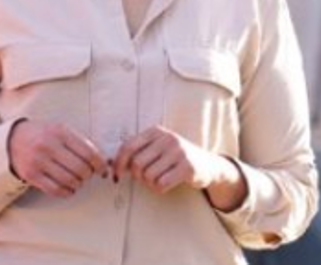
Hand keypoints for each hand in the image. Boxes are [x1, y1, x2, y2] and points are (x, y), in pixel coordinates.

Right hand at [7, 119, 107, 197]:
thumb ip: (81, 142)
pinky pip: (54, 189)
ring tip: (79, 181)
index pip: (88, 152)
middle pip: (80, 168)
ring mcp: (38, 161)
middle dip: (89, 175)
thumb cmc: (43, 135)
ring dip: (78, 184)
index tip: (103, 170)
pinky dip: (66, 192)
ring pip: (69, 180)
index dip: (100, 164)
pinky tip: (69, 189)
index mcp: (61, 132)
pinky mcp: (31, 175)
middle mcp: (49, 146)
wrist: (13, 139)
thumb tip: (104, 160)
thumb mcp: (61, 130)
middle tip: (89, 175)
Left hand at [113, 125, 236, 197]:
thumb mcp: (158, 148)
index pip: (128, 146)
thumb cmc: (176, 158)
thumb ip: (138, 152)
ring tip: (160, 179)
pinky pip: (161, 184)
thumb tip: (112, 165)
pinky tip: (168, 183)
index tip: (117, 175)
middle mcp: (168, 138)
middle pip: (137, 164)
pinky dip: (160, 189)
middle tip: (146, 178)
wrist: (208, 164)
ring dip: (151, 184)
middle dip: (138, 176)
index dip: (118, 163)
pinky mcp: (187, 167)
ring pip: (148, 176)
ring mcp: (179, 152)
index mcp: (157, 131)